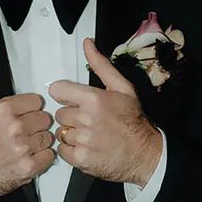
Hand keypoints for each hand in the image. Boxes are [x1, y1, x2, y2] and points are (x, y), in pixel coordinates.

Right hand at [0, 48, 54, 201]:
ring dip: (40, 140)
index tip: (19, 116)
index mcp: (3, 109)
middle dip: (35, 124)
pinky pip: (50, 155)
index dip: (29, 109)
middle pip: (45, 118)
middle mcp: (15, 127)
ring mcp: (23, 148)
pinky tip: (28, 156)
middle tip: (22, 131)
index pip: (37, 101)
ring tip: (24, 144)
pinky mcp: (30, 167)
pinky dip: (43, 157)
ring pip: (48, 136)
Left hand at [49, 38, 161, 185]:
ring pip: (61, 132)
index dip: (65, 95)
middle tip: (89, 120)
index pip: (57, 90)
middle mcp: (85, 119)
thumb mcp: (122, 88)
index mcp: (93, 99)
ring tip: (89, 135)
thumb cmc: (132, 118)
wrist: (144, 153)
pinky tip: (86, 147)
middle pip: (60, 113)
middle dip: (72, 116)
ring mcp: (82, 141)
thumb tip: (87, 42)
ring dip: (72, 133)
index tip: (75, 100)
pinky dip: (71, 149)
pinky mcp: (80, 159)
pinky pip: (62, 149)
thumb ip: (101, 65)